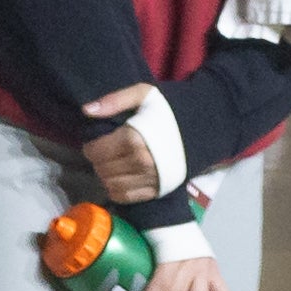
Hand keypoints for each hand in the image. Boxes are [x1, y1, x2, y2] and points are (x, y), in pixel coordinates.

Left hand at [81, 84, 160, 203]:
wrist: (204, 125)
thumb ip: (114, 100)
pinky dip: (117, 189)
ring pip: (110, 184)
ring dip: (107, 175)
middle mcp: (139, 163)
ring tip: (115, 163)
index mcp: (133, 139)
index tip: (99, 141)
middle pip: (101, 169)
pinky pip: (124, 197)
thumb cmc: (171, 109)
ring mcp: (148, 179)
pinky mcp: (156, 191)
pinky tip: (123, 176)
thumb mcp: (144, 94)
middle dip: (99, 160)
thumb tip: (86, 111)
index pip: (94, 152)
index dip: (91, 146)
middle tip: (108, 151)